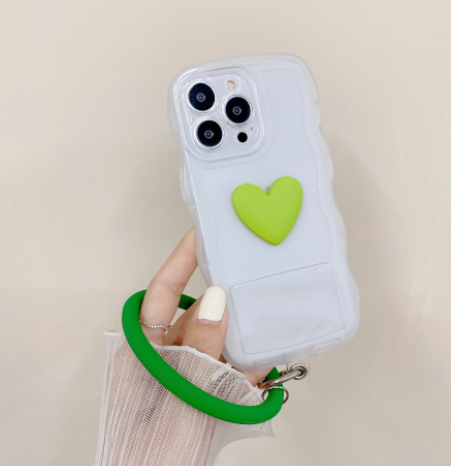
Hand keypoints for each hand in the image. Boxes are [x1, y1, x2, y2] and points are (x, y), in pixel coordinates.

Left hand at [139, 227, 269, 385]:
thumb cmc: (156, 450)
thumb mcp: (174, 395)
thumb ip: (197, 350)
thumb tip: (215, 300)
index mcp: (147, 348)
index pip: (164, 292)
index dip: (181, 260)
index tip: (202, 232)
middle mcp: (171, 354)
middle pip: (201, 313)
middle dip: (227, 294)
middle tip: (255, 267)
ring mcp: (195, 373)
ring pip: (223, 339)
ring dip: (246, 331)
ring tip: (275, 306)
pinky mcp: (215, 392)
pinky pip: (237, 369)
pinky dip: (254, 363)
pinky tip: (273, 353)